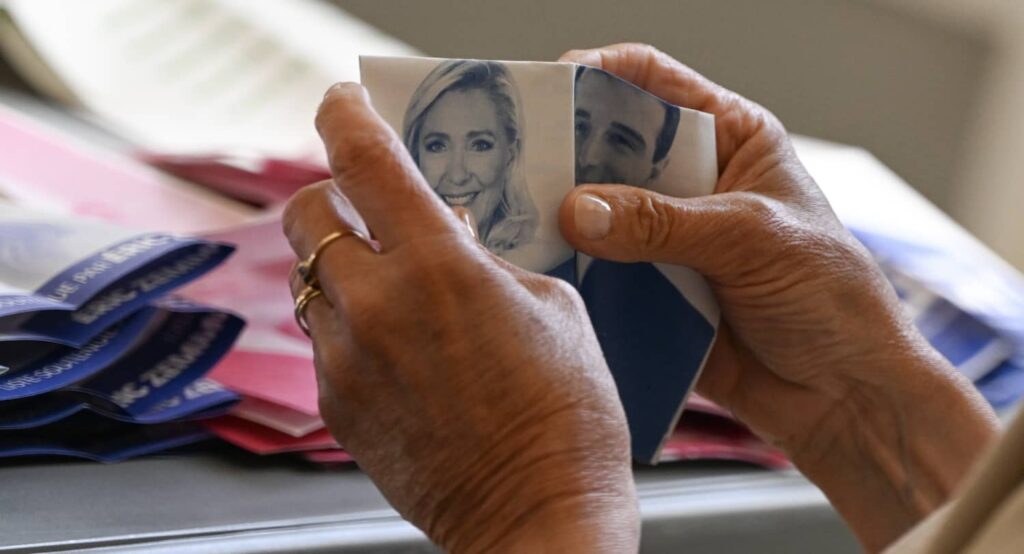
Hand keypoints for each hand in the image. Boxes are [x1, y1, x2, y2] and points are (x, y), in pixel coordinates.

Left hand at [282, 84, 637, 552]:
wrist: (537, 515)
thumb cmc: (565, 416)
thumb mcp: (553, 307)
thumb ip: (488, 261)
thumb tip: (452, 241)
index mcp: (438, 267)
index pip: (363, 159)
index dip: (344, 116)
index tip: (342, 104)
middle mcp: (375, 306)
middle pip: (305, 213)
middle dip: (332, 197)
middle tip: (369, 209)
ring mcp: (346, 359)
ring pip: (310, 280)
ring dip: (344, 269)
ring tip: (397, 292)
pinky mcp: (335, 406)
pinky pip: (325, 340)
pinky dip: (353, 327)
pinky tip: (403, 353)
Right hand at [558, 44, 997, 550]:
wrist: (845, 395)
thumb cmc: (830, 298)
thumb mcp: (750, 239)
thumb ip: (661, 223)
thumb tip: (577, 209)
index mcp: (732, 139)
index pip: (657, 82)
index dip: (603, 73)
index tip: (551, 86)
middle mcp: (694, 182)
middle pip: (614, 146)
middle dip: (565, 150)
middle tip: (512, 160)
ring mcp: (669, 238)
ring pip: (599, 212)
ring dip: (560, 215)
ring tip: (508, 215)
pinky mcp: (652, 291)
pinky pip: (599, 272)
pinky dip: (571, 271)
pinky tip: (536, 270)